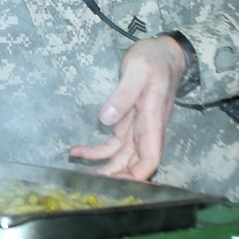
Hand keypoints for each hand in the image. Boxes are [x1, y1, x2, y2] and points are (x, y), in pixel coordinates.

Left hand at [68, 35, 184, 180]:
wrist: (162, 53)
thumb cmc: (153, 61)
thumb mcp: (138, 71)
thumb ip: (123, 94)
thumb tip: (106, 119)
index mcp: (152, 122)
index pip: (150, 159)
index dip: (137, 176)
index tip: (118, 185)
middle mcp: (146, 130)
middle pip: (133, 165)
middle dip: (115, 178)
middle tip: (89, 185)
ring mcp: (136, 129)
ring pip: (120, 157)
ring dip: (102, 168)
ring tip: (78, 173)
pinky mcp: (126, 123)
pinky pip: (111, 144)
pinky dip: (95, 151)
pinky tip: (76, 151)